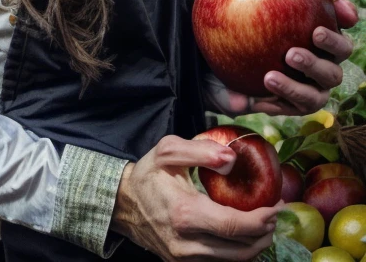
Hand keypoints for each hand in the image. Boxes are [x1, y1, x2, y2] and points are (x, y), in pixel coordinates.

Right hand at [111, 134, 281, 260]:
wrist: (123, 203)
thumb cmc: (148, 174)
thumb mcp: (169, 151)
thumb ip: (201, 150)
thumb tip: (231, 159)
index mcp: (185, 214)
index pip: (235, 226)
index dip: (262, 220)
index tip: (278, 206)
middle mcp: (187, 243)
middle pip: (240, 251)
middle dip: (265, 235)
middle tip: (276, 215)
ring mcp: (184, 258)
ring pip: (232, 261)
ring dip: (254, 245)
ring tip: (264, 224)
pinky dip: (237, 251)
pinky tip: (244, 234)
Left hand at [225, 0, 357, 117]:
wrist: (223, 53)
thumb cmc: (256, 18)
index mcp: (323, 36)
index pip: (343, 31)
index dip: (346, 19)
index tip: (334, 17)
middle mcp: (322, 65)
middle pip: (333, 70)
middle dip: (316, 62)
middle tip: (291, 53)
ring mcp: (307, 88)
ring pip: (314, 96)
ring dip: (294, 88)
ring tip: (269, 76)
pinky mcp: (287, 106)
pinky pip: (286, 110)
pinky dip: (272, 103)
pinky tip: (254, 98)